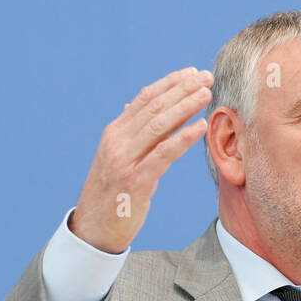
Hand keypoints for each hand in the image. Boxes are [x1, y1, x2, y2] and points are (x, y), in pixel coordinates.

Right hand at [68, 67, 213, 253]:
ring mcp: (125, 160)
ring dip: (185, 106)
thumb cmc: (112, 192)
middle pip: (154, 107)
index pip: (145, 98)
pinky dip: (183, 138)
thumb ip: (131, 132)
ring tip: (206, 94)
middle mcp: (117, 142)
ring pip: (159, 125)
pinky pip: (163, 154)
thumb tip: (136, 104)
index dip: (169, 83)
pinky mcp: (136, 181)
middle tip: (206, 77)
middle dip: (182, 89)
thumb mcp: (118, 156)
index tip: (192, 72)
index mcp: (115, 133)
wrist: (93, 229)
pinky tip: (200, 127)